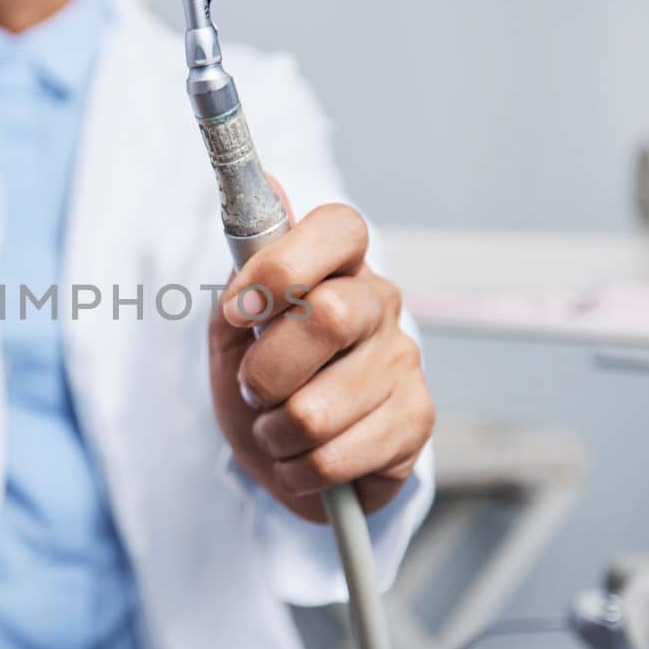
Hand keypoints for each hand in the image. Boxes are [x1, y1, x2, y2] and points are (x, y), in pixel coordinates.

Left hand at [208, 183, 434, 523]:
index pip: (340, 227)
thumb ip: (245, 268)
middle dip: (267, 369)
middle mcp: (380, 304)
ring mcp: (405, 362)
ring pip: (318, 407)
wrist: (287, 458)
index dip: (282, 266)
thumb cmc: (262, 382)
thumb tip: (268, 179)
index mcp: (338, 267)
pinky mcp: (415, 423)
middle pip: (329, 316)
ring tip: (277, 430)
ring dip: (273, 432)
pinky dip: (298, 469)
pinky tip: (303, 459)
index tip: (238, 310)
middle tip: (253, 388)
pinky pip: (334, 457)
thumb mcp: (233, 329)